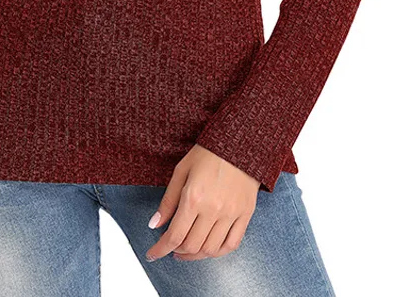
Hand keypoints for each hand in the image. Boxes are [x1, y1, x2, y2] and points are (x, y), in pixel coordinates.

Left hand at [144, 145, 259, 262]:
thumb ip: (168, 200)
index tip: (153, 254)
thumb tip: (155, 224)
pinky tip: (208, 248)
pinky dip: (218, 253)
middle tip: (170, 247)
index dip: (160, 249)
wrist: (239, 142)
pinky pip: (232, 244)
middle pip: (191, 245)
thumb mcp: (181, 170)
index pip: (174, 235)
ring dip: (195, 255)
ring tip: (187, 250)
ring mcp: (231, 213)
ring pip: (211, 249)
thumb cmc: (209, 153)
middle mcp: (213, 209)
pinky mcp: (246, 214)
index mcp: (194, 197)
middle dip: (176, 251)